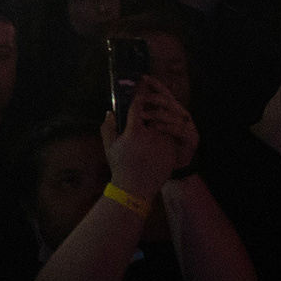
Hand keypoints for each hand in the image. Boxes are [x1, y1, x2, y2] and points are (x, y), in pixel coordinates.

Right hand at [102, 75, 194, 196]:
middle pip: (154, 114)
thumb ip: (108, 127)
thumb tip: (110, 112)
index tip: (137, 93)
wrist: (136, 188)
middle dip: (151, 109)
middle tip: (149, 104)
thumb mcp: (109, 147)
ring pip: (164, 126)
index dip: (137, 98)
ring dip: (160, 123)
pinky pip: (169, 138)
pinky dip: (165, 136)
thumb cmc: (120, 166)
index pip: (137, 107)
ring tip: (155, 123)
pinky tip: (160, 140)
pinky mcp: (172, 152)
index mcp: (135, 131)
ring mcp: (164, 143)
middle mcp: (152, 135)